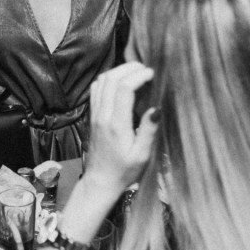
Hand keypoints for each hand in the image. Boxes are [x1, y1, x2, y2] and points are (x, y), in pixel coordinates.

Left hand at [83, 63, 159, 194]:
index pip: (123, 89)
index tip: (153, 74)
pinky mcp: (92, 115)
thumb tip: (157, 108)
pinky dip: (108, 79)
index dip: (138, 76)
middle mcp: (102, 115)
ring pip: (101, 81)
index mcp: (116, 124)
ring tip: (136, 72)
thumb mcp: (142, 155)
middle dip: (129, 68)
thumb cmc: (124, 171)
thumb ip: (148, 131)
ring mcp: (94, 114)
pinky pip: (96, 89)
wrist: (100, 181)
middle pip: (110, 79)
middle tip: (146, 69)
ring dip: (118, 71)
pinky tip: (121, 82)